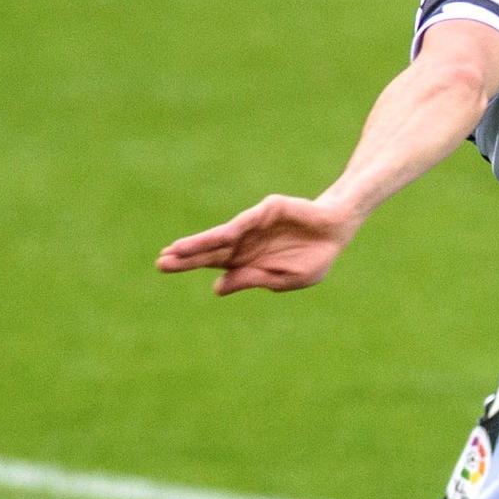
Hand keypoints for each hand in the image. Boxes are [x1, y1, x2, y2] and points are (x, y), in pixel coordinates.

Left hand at [157, 194, 361, 295]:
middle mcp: (245, 242)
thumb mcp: (284, 279)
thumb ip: (252, 280)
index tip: (165, 266)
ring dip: (199, 245)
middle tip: (159, 263)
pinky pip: (245, 222)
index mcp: (248, 261)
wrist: (339, 230)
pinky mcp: (267, 211)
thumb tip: (216, 287)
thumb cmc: (315, 257)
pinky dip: (230, 231)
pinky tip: (215, 238)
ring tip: (175, 251)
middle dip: (185, 257)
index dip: (188, 264)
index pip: (212, 264)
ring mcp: (254, 226)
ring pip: (221, 237)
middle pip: (210, 252)